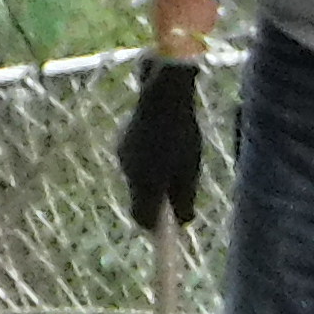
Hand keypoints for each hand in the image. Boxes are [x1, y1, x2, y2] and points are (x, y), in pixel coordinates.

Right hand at [115, 57, 205, 231]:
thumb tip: (182, 222)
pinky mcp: (125, 136)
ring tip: (179, 156)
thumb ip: (185, 198)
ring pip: (140, 175)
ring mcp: (124, 152)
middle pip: (141, 196)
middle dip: (158, 197)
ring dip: (156, 174)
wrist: (164, 86)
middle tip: (181, 186)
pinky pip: (138, 156)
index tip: (169, 227)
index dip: (155, 226)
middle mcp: (128, 171)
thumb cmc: (181, 128)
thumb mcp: (190, 167)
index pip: (142, 218)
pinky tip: (167, 139)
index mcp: (144, 183)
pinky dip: (151, 156)